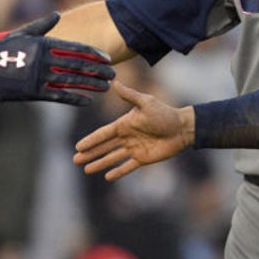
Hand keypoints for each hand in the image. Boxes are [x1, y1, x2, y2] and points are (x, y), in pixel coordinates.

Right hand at [0, 12, 113, 105]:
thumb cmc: (3, 49)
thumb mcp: (23, 33)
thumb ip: (43, 25)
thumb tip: (58, 15)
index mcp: (44, 44)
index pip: (75, 48)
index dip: (93, 54)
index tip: (106, 58)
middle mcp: (45, 61)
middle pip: (78, 65)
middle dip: (97, 70)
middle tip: (113, 73)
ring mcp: (40, 77)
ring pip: (71, 81)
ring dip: (90, 84)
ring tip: (105, 86)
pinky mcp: (34, 92)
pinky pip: (59, 96)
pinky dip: (74, 98)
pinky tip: (88, 100)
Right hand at [73, 81, 193, 179]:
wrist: (183, 128)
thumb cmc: (165, 113)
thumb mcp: (146, 102)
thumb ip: (129, 95)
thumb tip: (114, 81)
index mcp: (125, 124)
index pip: (103, 134)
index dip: (91, 140)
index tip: (78, 146)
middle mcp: (127, 137)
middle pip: (104, 147)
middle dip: (90, 153)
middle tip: (75, 160)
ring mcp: (134, 148)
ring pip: (112, 157)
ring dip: (99, 163)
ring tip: (86, 169)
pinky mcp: (143, 159)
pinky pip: (128, 167)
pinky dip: (118, 172)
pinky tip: (107, 177)